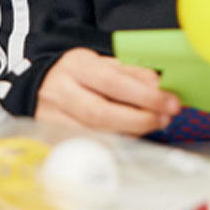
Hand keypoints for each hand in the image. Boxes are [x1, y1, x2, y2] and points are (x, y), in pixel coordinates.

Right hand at [36, 48, 180, 135]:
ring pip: (94, 134)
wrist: (39, 84)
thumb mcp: (102, 62)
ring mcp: (52, 119)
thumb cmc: (78, 73)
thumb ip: (130, 72)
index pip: (114, 82)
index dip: (145, 95)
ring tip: (153, 125)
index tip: (170, 101)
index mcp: (77, 65)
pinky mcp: (51, 140)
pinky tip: (130, 136)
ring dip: (130, 133)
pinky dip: (113, 143)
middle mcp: (61, 92)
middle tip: (165, 117)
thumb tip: (159, 85)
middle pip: (102, 113)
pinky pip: (87, 146)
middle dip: (140, 119)